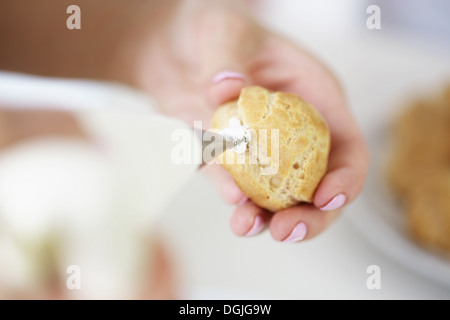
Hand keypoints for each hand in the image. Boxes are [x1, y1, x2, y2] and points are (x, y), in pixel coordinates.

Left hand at [138, 1, 368, 241]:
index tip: (326, 198)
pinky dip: (231, 197)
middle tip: (287, 230)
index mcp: (314, 99)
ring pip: (276, 197)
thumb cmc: (211, 29)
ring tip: (248, 225)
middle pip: (316, 185)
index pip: (347, 147)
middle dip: (309, 215)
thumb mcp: (224, 29)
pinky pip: (231, 184)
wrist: (168, 47)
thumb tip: (228, 91)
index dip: (346, 178)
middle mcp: (292, 132)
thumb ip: (227, 56)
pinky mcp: (224, 160)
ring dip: (267, 218)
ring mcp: (258, 151)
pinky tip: (230, 204)